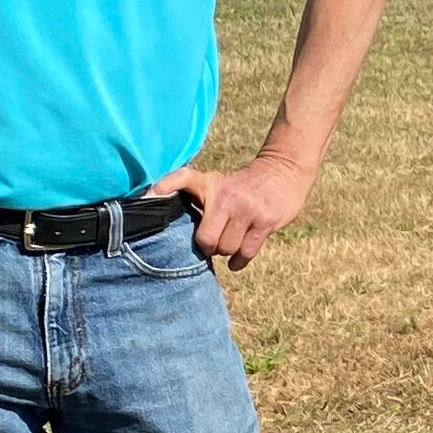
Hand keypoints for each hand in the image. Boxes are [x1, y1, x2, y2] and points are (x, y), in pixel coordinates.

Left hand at [160, 151, 312, 268]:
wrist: (284, 171)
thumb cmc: (243, 184)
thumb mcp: (216, 181)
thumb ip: (190, 193)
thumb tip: (158, 208)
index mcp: (211, 184)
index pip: (183, 178)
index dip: (164, 187)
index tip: (148, 198)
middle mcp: (226, 196)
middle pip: (206, 239)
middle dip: (209, 247)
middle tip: (214, 242)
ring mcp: (247, 209)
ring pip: (227, 248)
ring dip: (227, 252)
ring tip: (230, 243)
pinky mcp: (266, 221)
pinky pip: (246, 252)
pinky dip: (239, 261)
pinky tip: (237, 259)